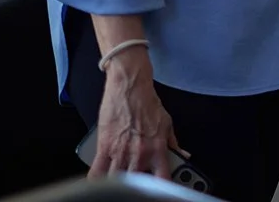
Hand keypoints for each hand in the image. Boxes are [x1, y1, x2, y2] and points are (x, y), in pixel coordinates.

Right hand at [90, 54, 183, 178]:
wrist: (130, 86)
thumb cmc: (147, 102)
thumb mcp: (166, 123)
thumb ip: (173, 142)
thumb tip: (182, 154)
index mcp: (158, 149)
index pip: (162, 180)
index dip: (161, 189)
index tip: (160, 190)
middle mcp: (140, 154)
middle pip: (137, 183)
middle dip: (137, 185)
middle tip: (136, 182)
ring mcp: (121, 152)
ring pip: (117, 180)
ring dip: (118, 183)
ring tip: (120, 183)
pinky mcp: (104, 147)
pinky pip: (97, 172)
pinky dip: (97, 180)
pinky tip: (99, 183)